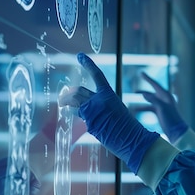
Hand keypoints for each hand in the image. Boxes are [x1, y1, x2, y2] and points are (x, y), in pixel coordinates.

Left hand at [58, 53, 159, 172]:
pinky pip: (78, 119)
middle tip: (63, 98)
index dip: (88, 64)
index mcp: (108, 94)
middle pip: (78, 92)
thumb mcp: (115, 108)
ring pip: (74, 105)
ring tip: (65, 108)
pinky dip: (78, 122)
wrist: (132, 138)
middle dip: (68, 95)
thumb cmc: (126, 125)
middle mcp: (99, 100)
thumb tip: (84, 106)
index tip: (80, 56)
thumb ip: (100, 104)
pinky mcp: (88, 123)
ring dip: (68, 106)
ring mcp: (93, 112)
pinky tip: (84, 126)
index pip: (97, 74)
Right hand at [138, 72, 187, 141]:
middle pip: (152, 91)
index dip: (148, 78)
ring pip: (150, 100)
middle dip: (143, 89)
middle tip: (135, 86)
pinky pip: (149, 108)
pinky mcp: (160, 112)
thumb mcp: (161, 108)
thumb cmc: (171, 119)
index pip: (155, 84)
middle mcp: (164, 99)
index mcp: (166, 96)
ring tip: (133, 96)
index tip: (141, 73)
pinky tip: (135, 109)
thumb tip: (144, 93)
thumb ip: (153, 100)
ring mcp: (162, 106)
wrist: (177, 132)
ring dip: (142, 99)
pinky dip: (143, 108)